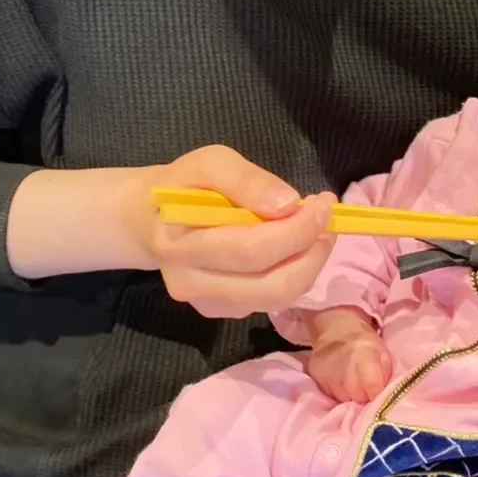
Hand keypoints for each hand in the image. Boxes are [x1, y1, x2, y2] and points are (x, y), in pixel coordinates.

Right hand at [140, 145, 335, 318]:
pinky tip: (290, 248)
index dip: (297, 229)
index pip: (251, 249)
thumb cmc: (183, 186)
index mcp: (179, 243)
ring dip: (308, 265)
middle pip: (270, 284)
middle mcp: (188, 283)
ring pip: (275, 299)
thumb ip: (245, 179)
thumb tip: (288, 204)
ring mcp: (205, 304)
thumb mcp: (208, 163)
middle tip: (327, 221)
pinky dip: (292, 275)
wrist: (150, 219)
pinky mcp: (220, 313)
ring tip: (315, 232)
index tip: (323, 203)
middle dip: (311, 251)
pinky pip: (269, 303)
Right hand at [306, 310, 391, 401]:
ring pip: (343, 399)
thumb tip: (385, 399)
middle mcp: (344, 364)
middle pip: (357, 397)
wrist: (337, 331)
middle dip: (363, 396)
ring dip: (349, 395)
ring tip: (351, 382)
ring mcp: (326, 371)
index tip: (377, 391)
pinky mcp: (314, 376)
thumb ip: (387, 378)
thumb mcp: (384, 356)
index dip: (376, 393)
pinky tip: (339, 381)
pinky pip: (330, 396)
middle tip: (364, 386)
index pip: (373, 388)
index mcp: (364, 355)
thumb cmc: (367, 347)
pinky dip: (337, 392)